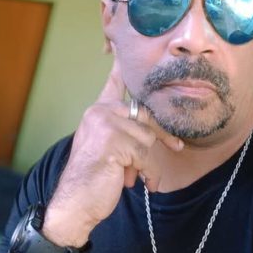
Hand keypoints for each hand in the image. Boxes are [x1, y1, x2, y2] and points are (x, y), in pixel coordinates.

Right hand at [42, 57, 182, 246]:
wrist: (74, 205)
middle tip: (177, 146)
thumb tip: (155, 136)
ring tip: (138, 177)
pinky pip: (144, 153)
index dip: (122, 65)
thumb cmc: (94, 179)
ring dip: (148, 162)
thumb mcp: (110, 150)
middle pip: (144, 114)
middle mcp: (99, 112)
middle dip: (163, 133)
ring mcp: (104, 124)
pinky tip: (141, 183)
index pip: (114, 83)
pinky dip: (148, 171)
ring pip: (146, 136)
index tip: (121, 46)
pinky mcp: (112, 140)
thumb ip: (125, 134)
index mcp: (98, 111)